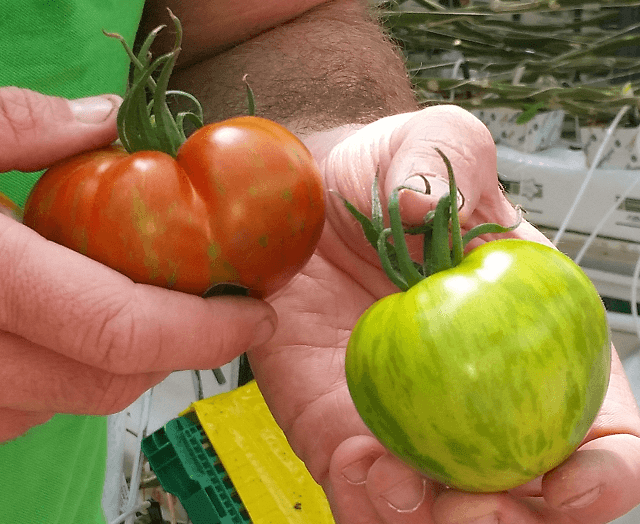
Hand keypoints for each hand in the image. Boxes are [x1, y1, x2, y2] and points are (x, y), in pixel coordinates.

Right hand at [0, 87, 276, 441]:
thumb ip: (11, 124)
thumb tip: (103, 120)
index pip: (120, 328)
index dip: (204, 331)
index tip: (254, 313)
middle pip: (101, 381)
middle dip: (168, 352)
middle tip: (206, 311)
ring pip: (55, 406)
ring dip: (110, 368)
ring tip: (131, 312)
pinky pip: (6, 413)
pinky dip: (50, 382)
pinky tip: (54, 335)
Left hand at [249, 105, 639, 523]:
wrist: (310, 203)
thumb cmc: (385, 176)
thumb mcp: (428, 144)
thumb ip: (448, 158)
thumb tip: (426, 210)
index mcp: (534, 346)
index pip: (600, 433)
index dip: (604, 474)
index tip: (566, 480)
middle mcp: (480, 401)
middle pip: (526, 500)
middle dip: (512, 522)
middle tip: (473, 506)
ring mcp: (412, 427)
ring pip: (440, 516)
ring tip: (398, 484)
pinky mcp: (342, 435)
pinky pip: (362, 496)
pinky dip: (366, 503)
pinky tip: (357, 465)